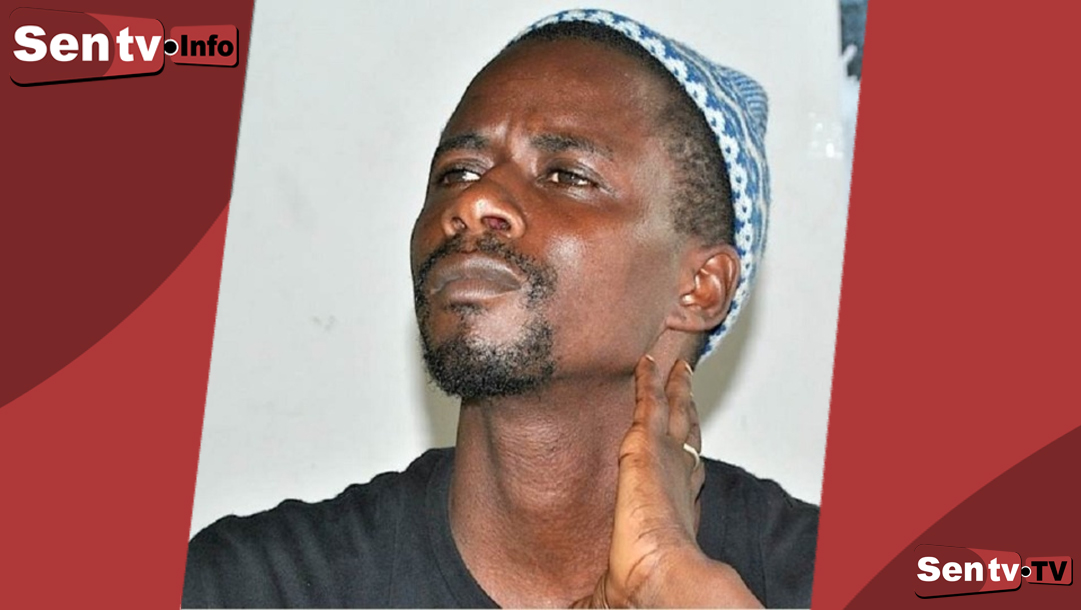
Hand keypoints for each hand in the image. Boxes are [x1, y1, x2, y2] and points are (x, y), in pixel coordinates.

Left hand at [571, 356, 761, 607]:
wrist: (661, 573)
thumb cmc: (646, 583)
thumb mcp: (612, 588)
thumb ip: (588, 595)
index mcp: (675, 508)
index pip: (683, 473)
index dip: (685, 457)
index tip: (683, 448)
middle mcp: (678, 477)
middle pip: (688, 433)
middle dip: (690, 410)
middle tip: (690, 388)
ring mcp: (667, 457)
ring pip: (675, 410)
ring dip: (676, 388)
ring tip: (678, 369)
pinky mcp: (648, 443)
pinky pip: (650, 399)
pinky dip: (649, 379)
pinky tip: (644, 361)